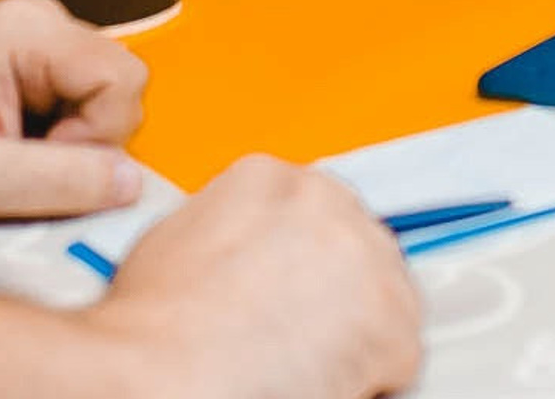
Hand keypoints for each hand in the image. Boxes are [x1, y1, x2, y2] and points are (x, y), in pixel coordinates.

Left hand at [0, 0, 147, 239]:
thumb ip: (56, 180)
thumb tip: (129, 181)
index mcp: (30, 28)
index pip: (122, 77)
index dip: (98, 135)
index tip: (46, 163)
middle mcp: (40, 24)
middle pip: (118, 89)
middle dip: (85, 144)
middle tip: (22, 168)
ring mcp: (36, 47)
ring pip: (101, 104)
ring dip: (68, 150)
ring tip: (8, 164)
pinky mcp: (30, 74)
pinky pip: (76, 112)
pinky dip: (53, 148)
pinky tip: (8, 157)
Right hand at [90, 157, 421, 398]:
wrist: (162, 370)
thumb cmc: (154, 326)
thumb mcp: (179, 238)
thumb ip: (230, 228)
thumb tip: (243, 253)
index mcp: (270, 176)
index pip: (314, 212)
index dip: (308, 263)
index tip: (299, 290)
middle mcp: (325, 202)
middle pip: (357, 248)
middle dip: (339, 292)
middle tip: (307, 335)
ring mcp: (363, 256)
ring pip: (388, 297)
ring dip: (360, 333)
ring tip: (311, 365)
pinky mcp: (388, 319)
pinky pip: (401, 355)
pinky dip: (373, 379)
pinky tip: (326, 384)